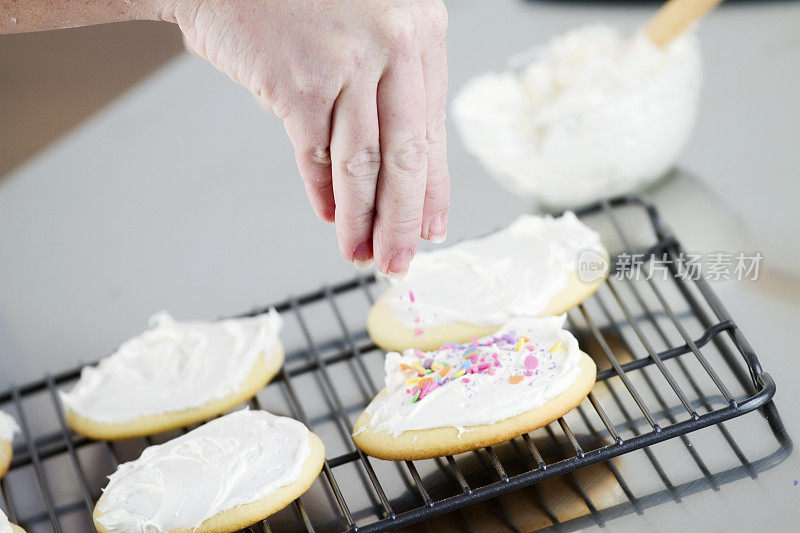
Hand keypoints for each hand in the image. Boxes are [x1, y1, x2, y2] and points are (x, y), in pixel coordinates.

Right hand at [174, 0, 449, 275]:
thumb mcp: (370, 21)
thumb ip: (391, 79)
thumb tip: (398, 163)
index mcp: (421, 29)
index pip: (432, 129)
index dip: (432, 188)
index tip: (431, 226)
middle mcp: (393, 45)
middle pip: (404, 156)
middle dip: (401, 220)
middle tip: (399, 258)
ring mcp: (346, 65)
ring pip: (362, 165)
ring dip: (361, 220)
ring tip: (361, 252)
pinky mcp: (298, 85)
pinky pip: (316, 156)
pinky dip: (322, 191)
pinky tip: (329, 215)